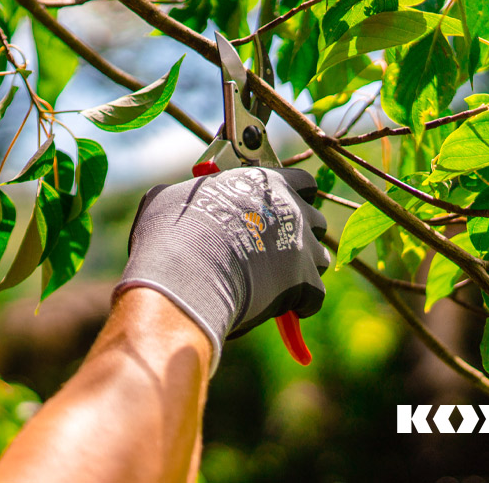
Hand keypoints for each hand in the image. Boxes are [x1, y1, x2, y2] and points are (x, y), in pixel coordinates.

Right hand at [114, 167, 329, 373]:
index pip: (302, 181)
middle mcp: (291, 209)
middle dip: (298, 234)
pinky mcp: (305, 283)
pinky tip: (282, 308)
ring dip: (302, 269)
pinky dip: (301, 304)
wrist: (185, 274)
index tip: (276, 210)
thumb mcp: (169, 199)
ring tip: (275, 281)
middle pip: (314, 220)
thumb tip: (179, 203)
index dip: (292, 196)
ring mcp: (301, 246)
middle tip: (273, 249)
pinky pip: (314, 296)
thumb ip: (191, 196)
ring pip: (319, 258)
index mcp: (263, 182)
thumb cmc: (172, 233)